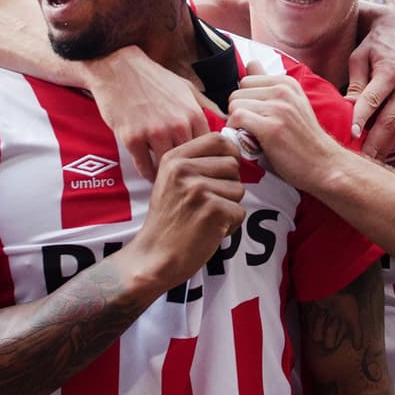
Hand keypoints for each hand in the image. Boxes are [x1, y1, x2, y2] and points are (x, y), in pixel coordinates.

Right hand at [83, 46, 219, 179]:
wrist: (117, 68)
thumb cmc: (152, 78)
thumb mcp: (186, 87)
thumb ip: (206, 106)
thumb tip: (228, 121)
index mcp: (192, 114)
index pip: (208, 149)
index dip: (205, 159)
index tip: (200, 166)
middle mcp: (176, 125)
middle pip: (189, 161)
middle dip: (188, 170)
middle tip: (186, 178)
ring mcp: (153, 132)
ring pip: (166, 166)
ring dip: (167, 173)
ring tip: (168, 178)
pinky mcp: (132, 138)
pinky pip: (143, 166)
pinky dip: (147, 173)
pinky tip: (150, 173)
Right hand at [131, 133, 245, 287]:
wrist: (155, 255)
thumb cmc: (168, 220)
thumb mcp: (171, 181)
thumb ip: (196, 163)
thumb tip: (234, 149)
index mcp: (174, 158)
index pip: (218, 139)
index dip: (229, 154)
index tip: (222, 173)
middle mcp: (184, 170)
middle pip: (233, 165)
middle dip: (228, 186)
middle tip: (206, 204)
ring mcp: (198, 189)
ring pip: (239, 189)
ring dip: (229, 207)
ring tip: (205, 218)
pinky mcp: (212, 210)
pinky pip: (239, 212)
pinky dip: (230, 226)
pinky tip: (209, 231)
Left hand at [226, 61, 342, 189]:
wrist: (325, 165)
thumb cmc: (303, 138)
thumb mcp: (290, 104)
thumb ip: (268, 84)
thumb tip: (250, 62)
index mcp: (287, 83)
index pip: (246, 81)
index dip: (246, 102)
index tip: (257, 117)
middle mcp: (283, 91)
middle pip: (236, 93)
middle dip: (239, 112)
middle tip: (253, 129)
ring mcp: (279, 108)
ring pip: (234, 106)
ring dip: (237, 124)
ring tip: (253, 136)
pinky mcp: (271, 128)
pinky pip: (236, 119)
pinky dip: (235, 132)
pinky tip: (248, 141)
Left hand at [348, 8, 394, 158]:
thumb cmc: (374, 45)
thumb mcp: (359, 57)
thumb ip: (355, 83)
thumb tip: (347, 107)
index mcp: (391, 70)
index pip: (373, 100)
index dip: (361, 119)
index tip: (350, 136)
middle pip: (390, 121)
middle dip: (373, 144)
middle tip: (357, 162)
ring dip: (384, 147)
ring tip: (366, 162)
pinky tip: (381, 151)